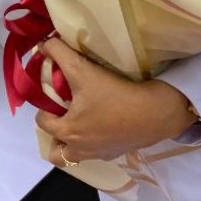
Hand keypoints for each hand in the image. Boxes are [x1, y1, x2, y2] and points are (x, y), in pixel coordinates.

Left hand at [35, 37, 197, 163]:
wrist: (158, 111)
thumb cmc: (116, 94)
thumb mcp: (81, 68)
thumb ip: (58, 53)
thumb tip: (42, 43)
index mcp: (69, 132)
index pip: (42, 123)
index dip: (44, 109)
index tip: (54, 98)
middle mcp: (82, 149)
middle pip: (56, 152)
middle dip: (55, 135)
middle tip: (63, 115)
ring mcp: (102, 154)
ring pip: (76, 157)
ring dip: (72, 145)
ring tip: (79, 124)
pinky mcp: (119, 153)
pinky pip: (98, 153)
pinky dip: (95, 144)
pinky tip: (103, 125)